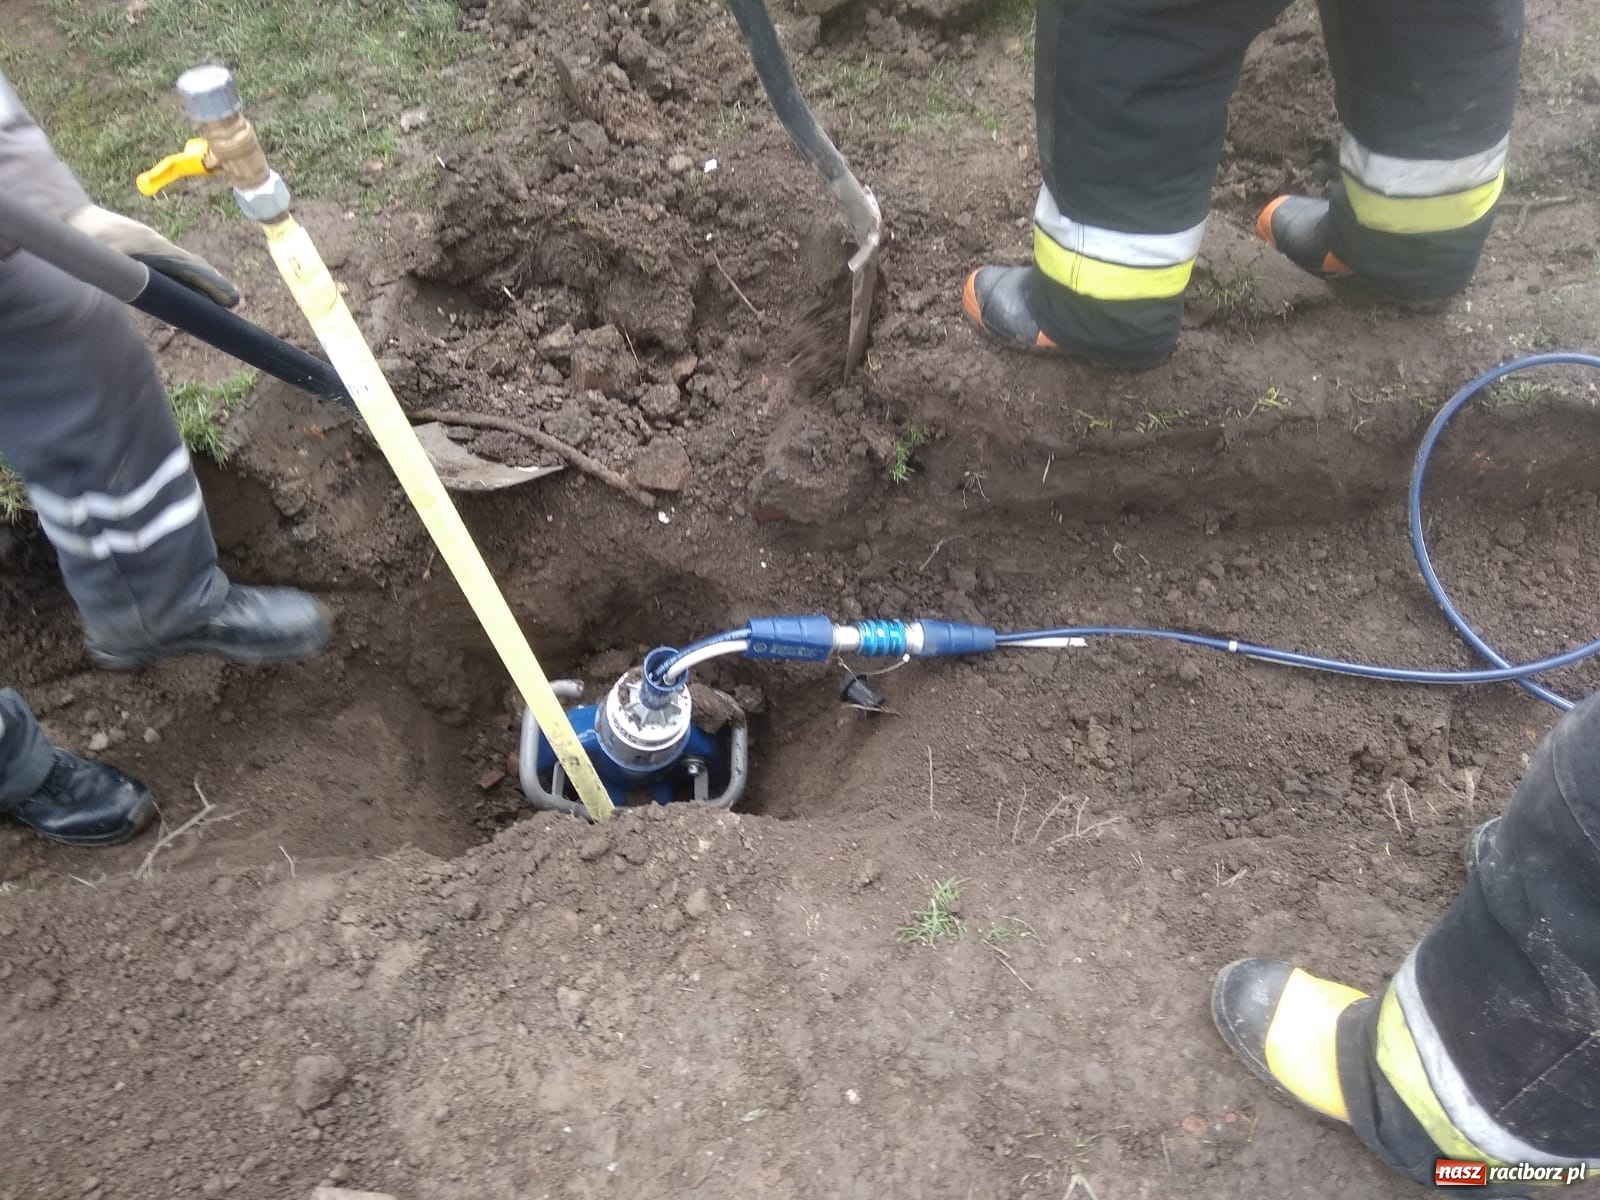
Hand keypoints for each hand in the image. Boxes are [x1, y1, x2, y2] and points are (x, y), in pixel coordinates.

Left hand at [65, 205, 239, 307]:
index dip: (213, 284)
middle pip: (192, 265)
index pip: (192, 266)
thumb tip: (144, 298)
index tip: (231, 300)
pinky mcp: (139, 243)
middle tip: (230, 304)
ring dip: (198, 280)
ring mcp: (148, 241)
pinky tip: (182, 287)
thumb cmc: (83, 239)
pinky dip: (183, 275)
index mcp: (153, 245)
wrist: (63, 213)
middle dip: (212, 284)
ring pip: (181, 263)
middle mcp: (155, 241)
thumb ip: (126, 280)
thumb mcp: (104, 262)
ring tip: (212, 300)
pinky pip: (168, 261)